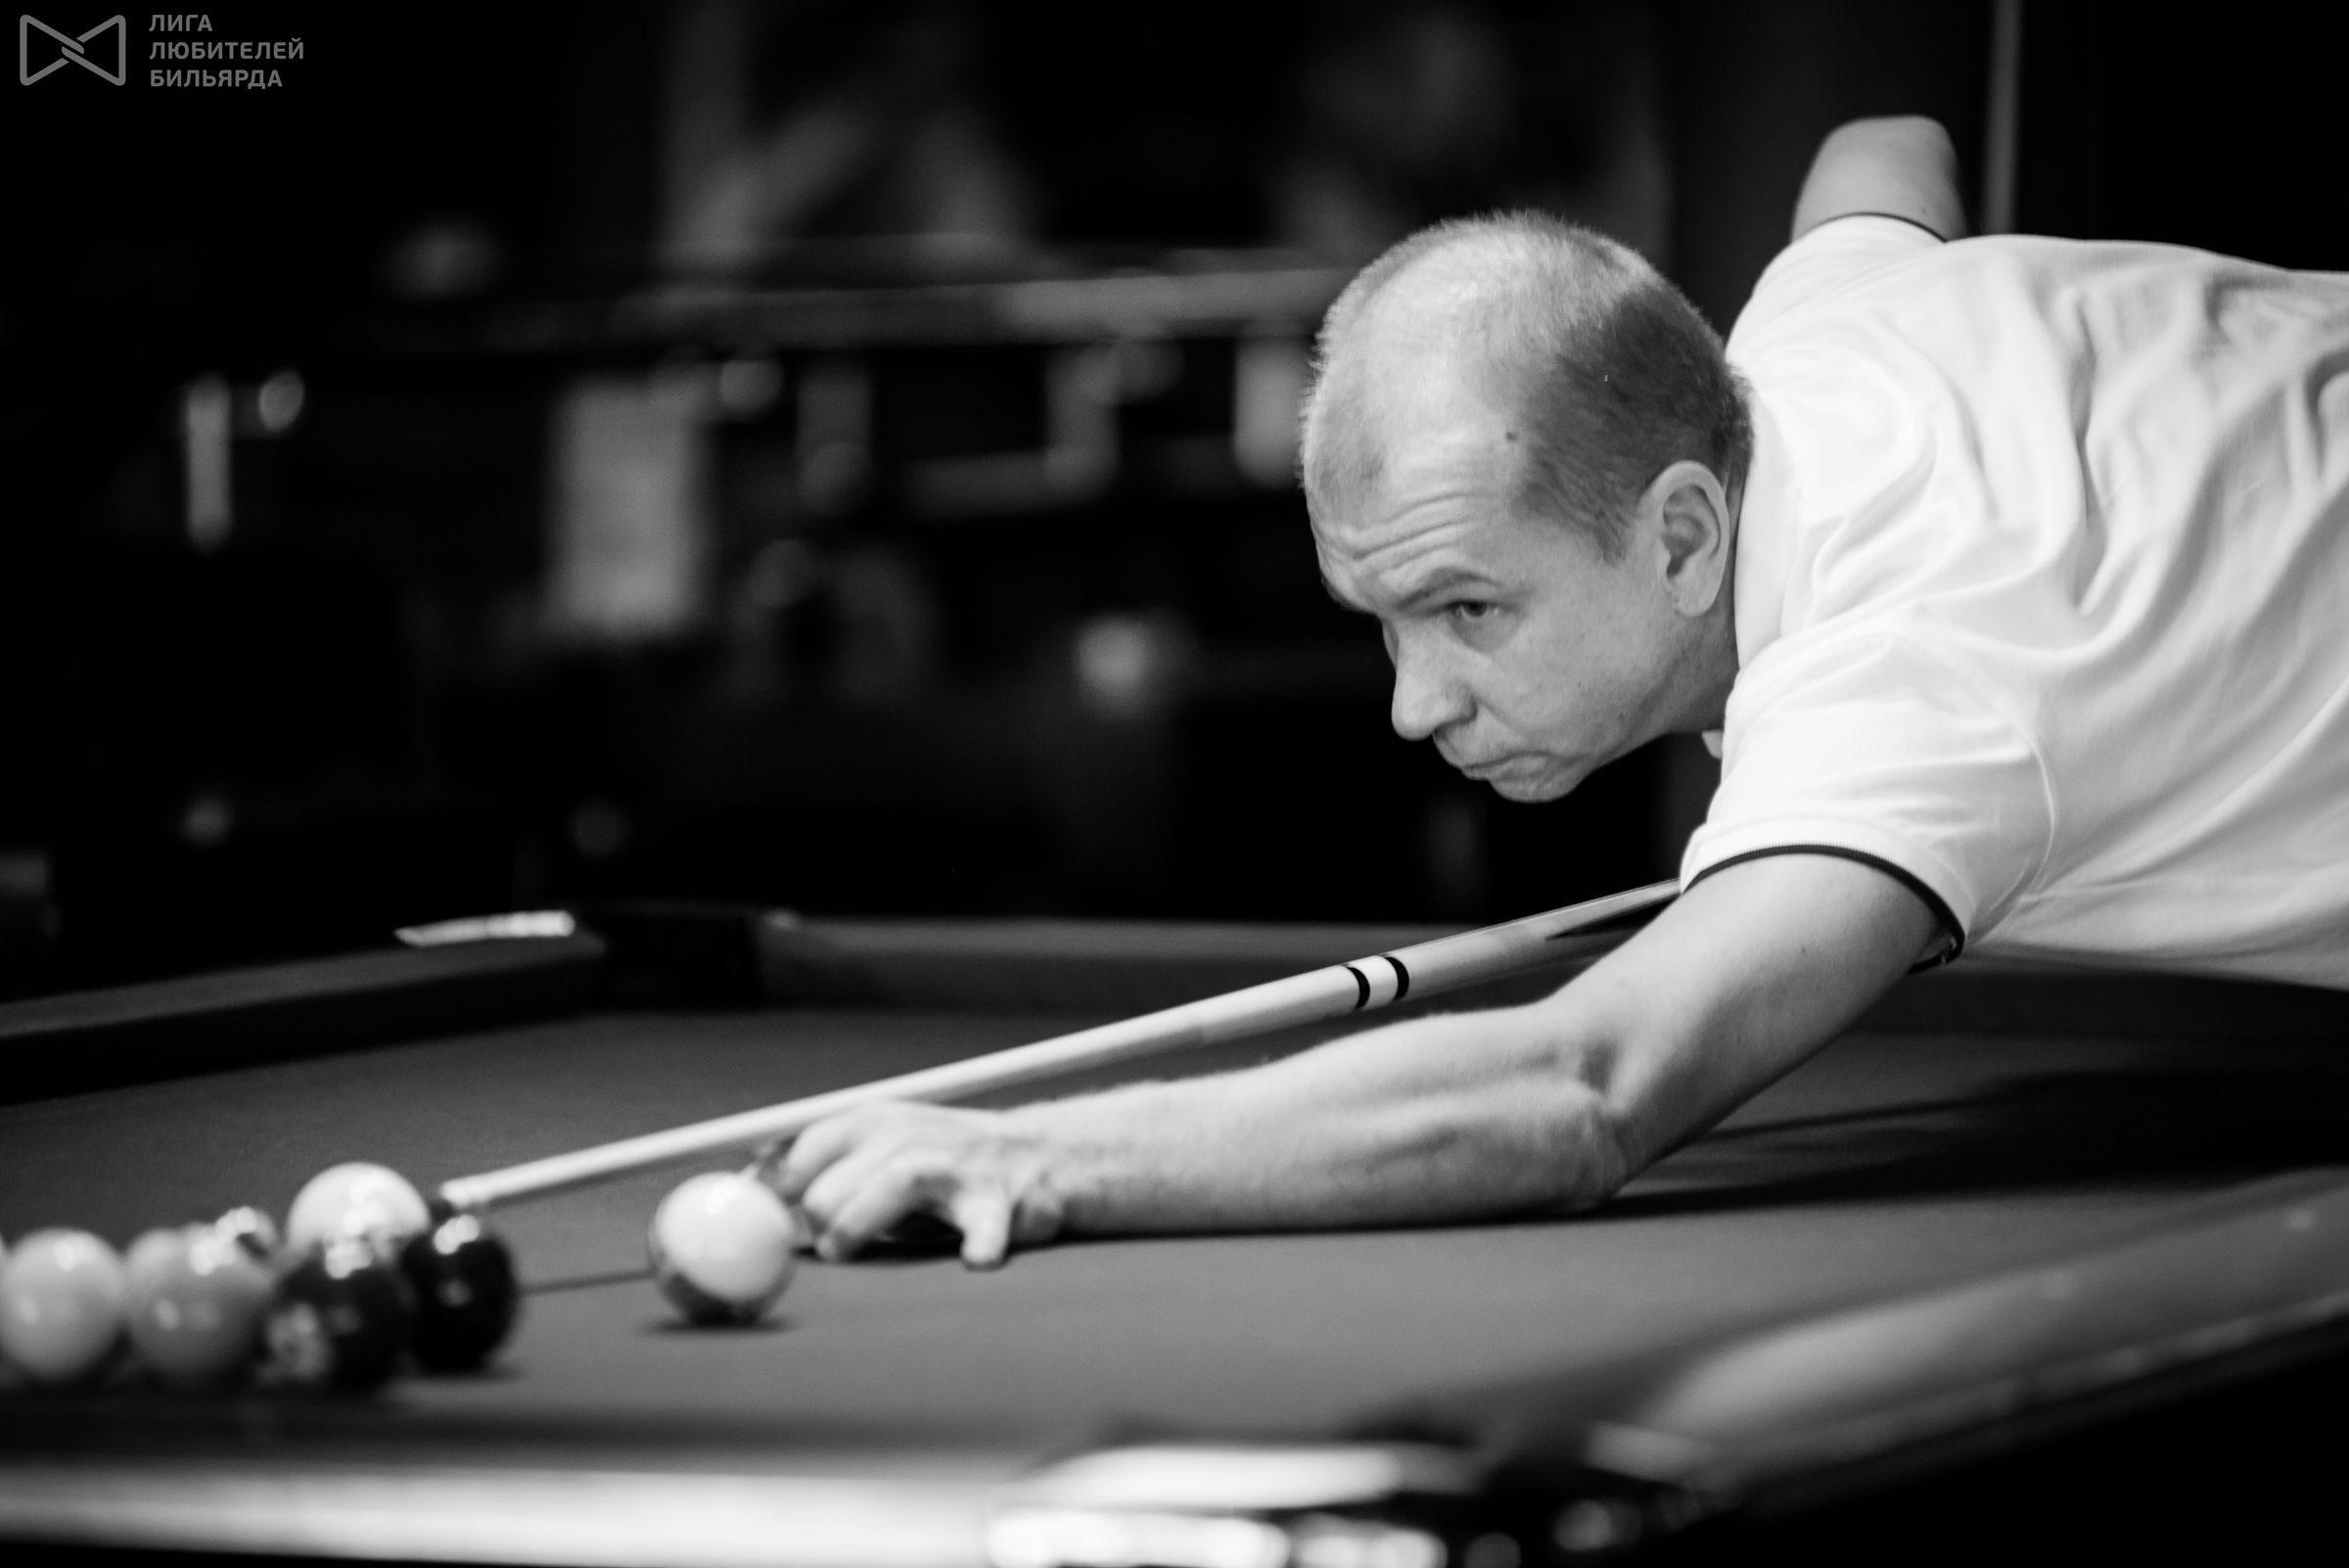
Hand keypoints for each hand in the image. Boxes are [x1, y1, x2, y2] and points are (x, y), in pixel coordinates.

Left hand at [774, 1103, 1067, 1268]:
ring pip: (890, 1188)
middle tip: (828, 1248)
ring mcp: (954, 1166)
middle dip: (816, 1226)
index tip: (773, 1227)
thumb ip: (822, 1165)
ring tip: (845, 1251)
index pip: (800, 1158)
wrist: (1042, 1155)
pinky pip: (982, 1226)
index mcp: (869, 1121)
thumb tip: (747, 1185)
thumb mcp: (878, 1146)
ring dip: (857, 1228)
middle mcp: (908, 1135)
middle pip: (832, 1185)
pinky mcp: (997, 1201)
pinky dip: (978, 1245)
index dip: (777, 1200)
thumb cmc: (943, 1164)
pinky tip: (974, 1260)